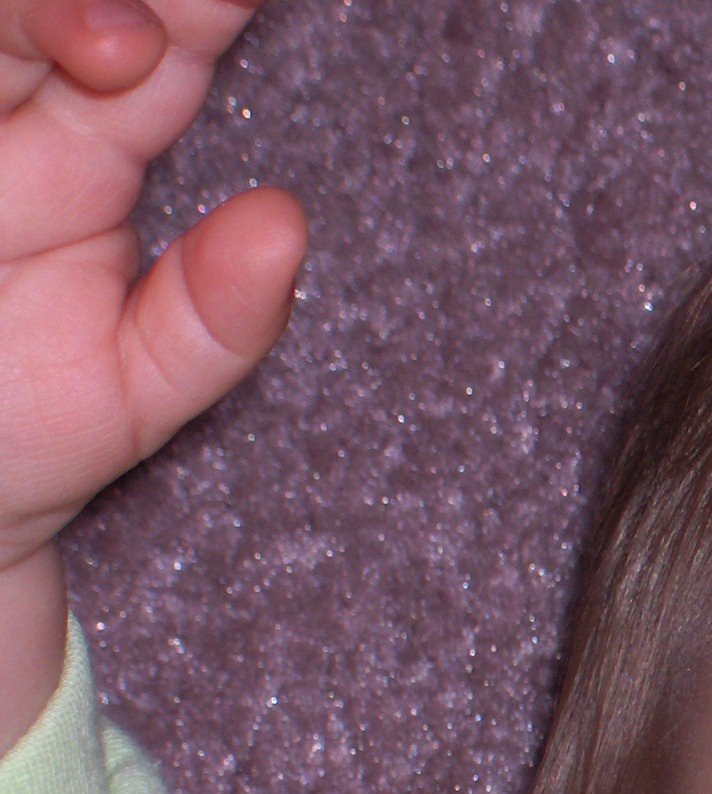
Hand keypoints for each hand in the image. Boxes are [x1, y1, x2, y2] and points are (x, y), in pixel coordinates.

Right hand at [0, 0, 302, 748]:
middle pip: (55, 10)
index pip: (157, 50)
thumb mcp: (133, 393)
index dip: (202, 12)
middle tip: (160, 33)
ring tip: (122, 45)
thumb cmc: (21, 431)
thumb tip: (283, 221)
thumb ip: (213, 321)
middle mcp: (11, 115)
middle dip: (122, 1)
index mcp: (88, 152)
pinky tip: (53, 46)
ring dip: (45, 16)